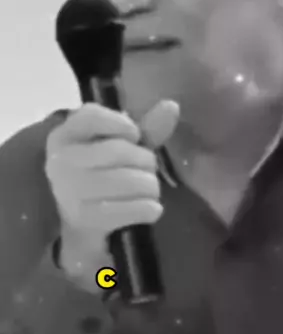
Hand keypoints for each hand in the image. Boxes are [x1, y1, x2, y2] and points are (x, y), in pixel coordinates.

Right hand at [45, 100, 178, 291]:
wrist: (82, 228)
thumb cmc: (104, 176)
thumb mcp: (122, 148)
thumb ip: (146, 127)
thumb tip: (171, 106)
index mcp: (64, 135)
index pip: (91, 116)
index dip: (121, 123)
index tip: (135, 136)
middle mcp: (60, 161)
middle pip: (119, 151)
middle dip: (146, 161)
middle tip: (148, 170)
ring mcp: (69, 191)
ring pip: (130, 181)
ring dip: (151, 186)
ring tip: (149, 189)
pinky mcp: (84, 218)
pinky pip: (132, 208)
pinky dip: (149, 208)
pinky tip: (150, 208)